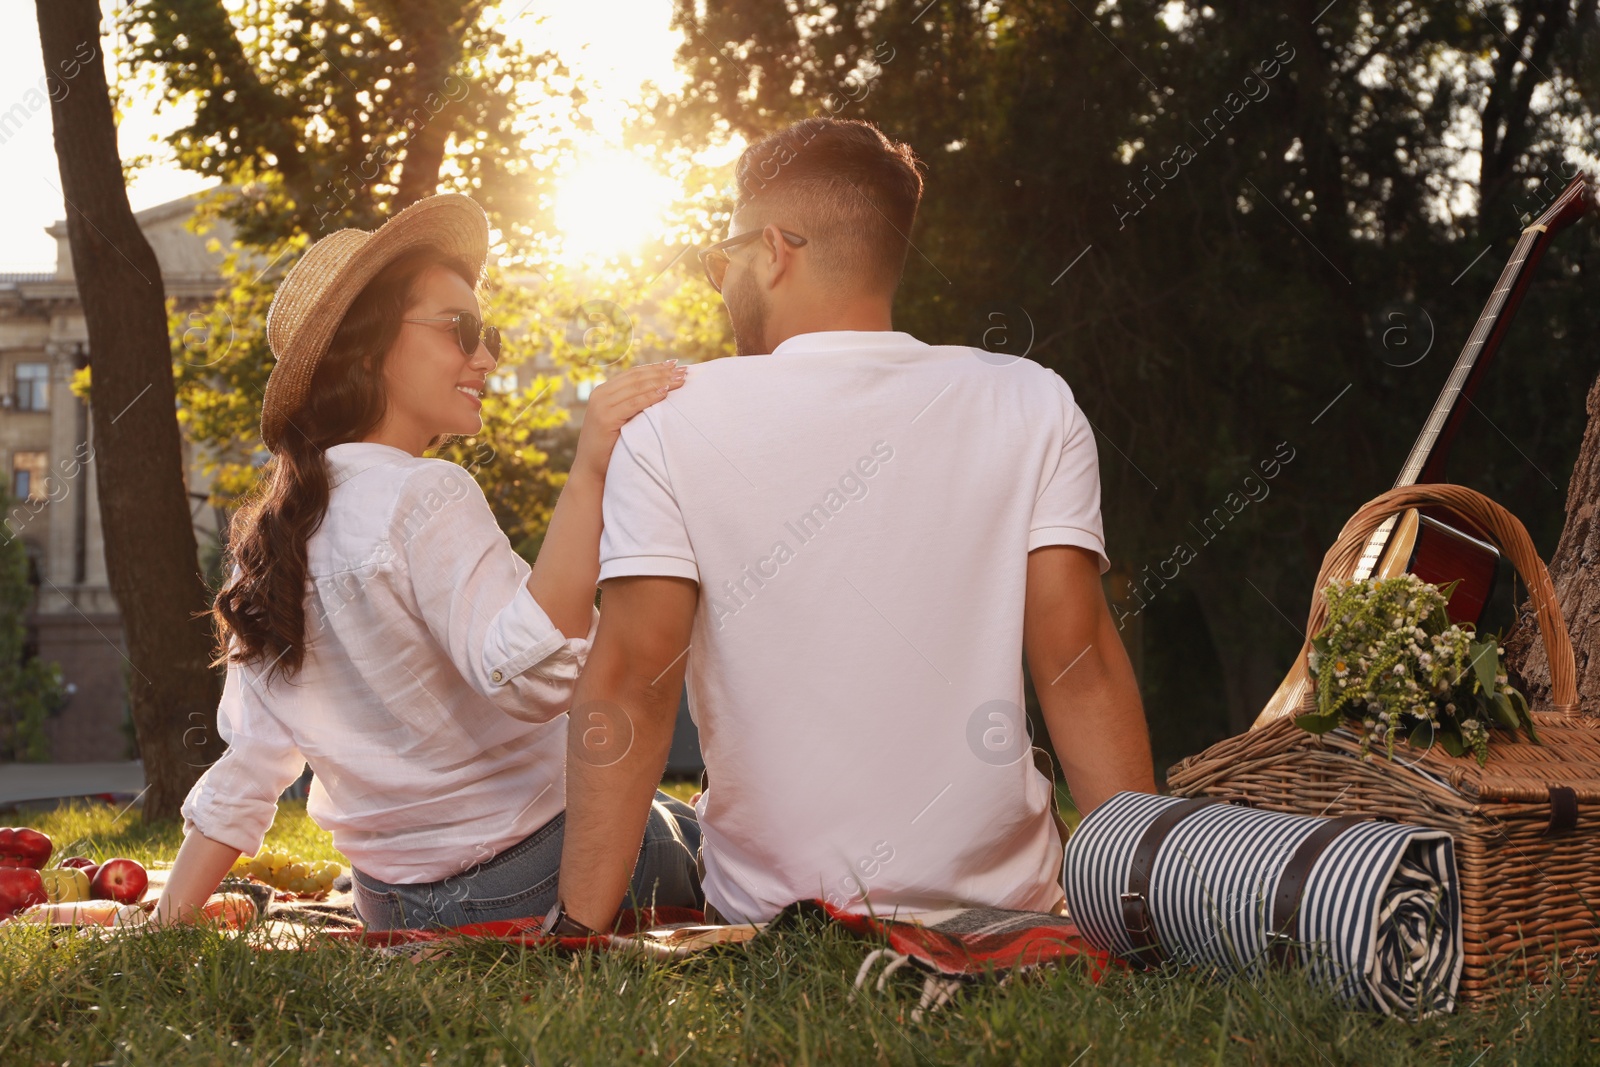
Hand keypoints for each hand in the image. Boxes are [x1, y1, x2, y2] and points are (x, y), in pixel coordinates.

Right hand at [573, 360, 686, 481]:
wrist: (590, 469)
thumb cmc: (610, 447)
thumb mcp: (619, 420)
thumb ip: (629, 404)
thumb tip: (659, 391)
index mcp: (602, 391)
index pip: (633, 374)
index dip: (655, 367)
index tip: (675, 364)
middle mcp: (600, 394)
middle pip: (637, 377)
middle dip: (662, 372)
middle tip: (684, 370)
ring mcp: (601, 405)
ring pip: (637, 387)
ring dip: (661, 381)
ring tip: (681, 379)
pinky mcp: (605, 418)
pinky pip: (634, 403)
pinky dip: (651, 396)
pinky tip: (666, 392)